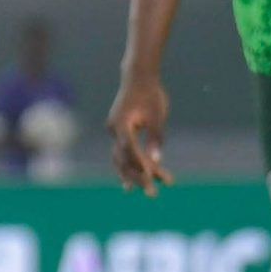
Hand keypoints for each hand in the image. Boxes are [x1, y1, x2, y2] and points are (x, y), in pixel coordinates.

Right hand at [107, 72, 173, 193]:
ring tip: (151, 191)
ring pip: (123, 160)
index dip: (140, 165)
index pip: (130, 149)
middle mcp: (113, 130)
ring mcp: (114, 133)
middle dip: (139, 177)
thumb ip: (155, 138)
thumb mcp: (157, 115)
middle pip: (124, 160)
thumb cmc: (150, 94)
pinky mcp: (119, 134)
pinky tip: (133, 184)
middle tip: (153, 194)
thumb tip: (156, 160)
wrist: (138, 77)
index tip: (151, 179)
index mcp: (121, 124)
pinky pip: (123, 155)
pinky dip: (131, 166)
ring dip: (137, 175)